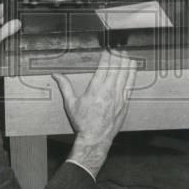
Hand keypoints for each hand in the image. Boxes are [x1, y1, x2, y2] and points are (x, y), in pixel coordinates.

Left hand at [0, 4, 20, 86]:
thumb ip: (7, 29)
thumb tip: (16, 22)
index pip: (1, 8)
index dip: (10, 11)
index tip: (18, 16)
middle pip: (4, 16)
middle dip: (10, 22)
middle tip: (14, 29)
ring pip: (5, 24)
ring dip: (8, 30)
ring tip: (5, 37)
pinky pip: (3, 31)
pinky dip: (6, 35)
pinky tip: (5, 40)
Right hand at [55, 51, 138, 176]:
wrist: (95, 138)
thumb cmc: (83, 122)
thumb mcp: (71, 104)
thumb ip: (65, 86)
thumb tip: (56, 75)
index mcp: (95, 89)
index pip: (104, 67)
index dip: (107, 55)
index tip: (107, 49)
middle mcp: (109, 91)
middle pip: (116, 68)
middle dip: (117, 56)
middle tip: (117, 49)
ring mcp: (119, 97)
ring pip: (125, 75)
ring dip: (126, 62)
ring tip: (126, 54)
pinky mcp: (125, 103)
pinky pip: (131, 85)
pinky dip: (132, 74)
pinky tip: (132, 68)